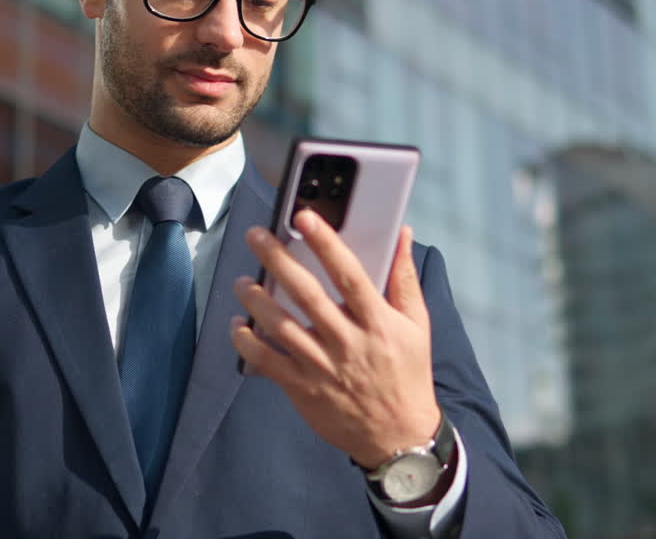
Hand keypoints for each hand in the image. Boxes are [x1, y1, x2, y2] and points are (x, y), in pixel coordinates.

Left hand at [230, 210, 440, 469]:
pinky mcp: (302, 389)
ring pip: (281, 327)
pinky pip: (267, 362)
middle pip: (307, 295)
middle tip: (256, 236)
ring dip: (256, 300)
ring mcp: (322, 367)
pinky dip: (247, 343)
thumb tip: (403, 233)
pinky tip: (238, 325)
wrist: (399, 438)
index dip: (326, 244)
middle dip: (278, 260)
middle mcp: (348, 342)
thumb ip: (404, 278)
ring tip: (242, 281)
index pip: (349, 275)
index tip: (304, 217)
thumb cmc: (407, 375)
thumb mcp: (417, 325)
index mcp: (378, 322)